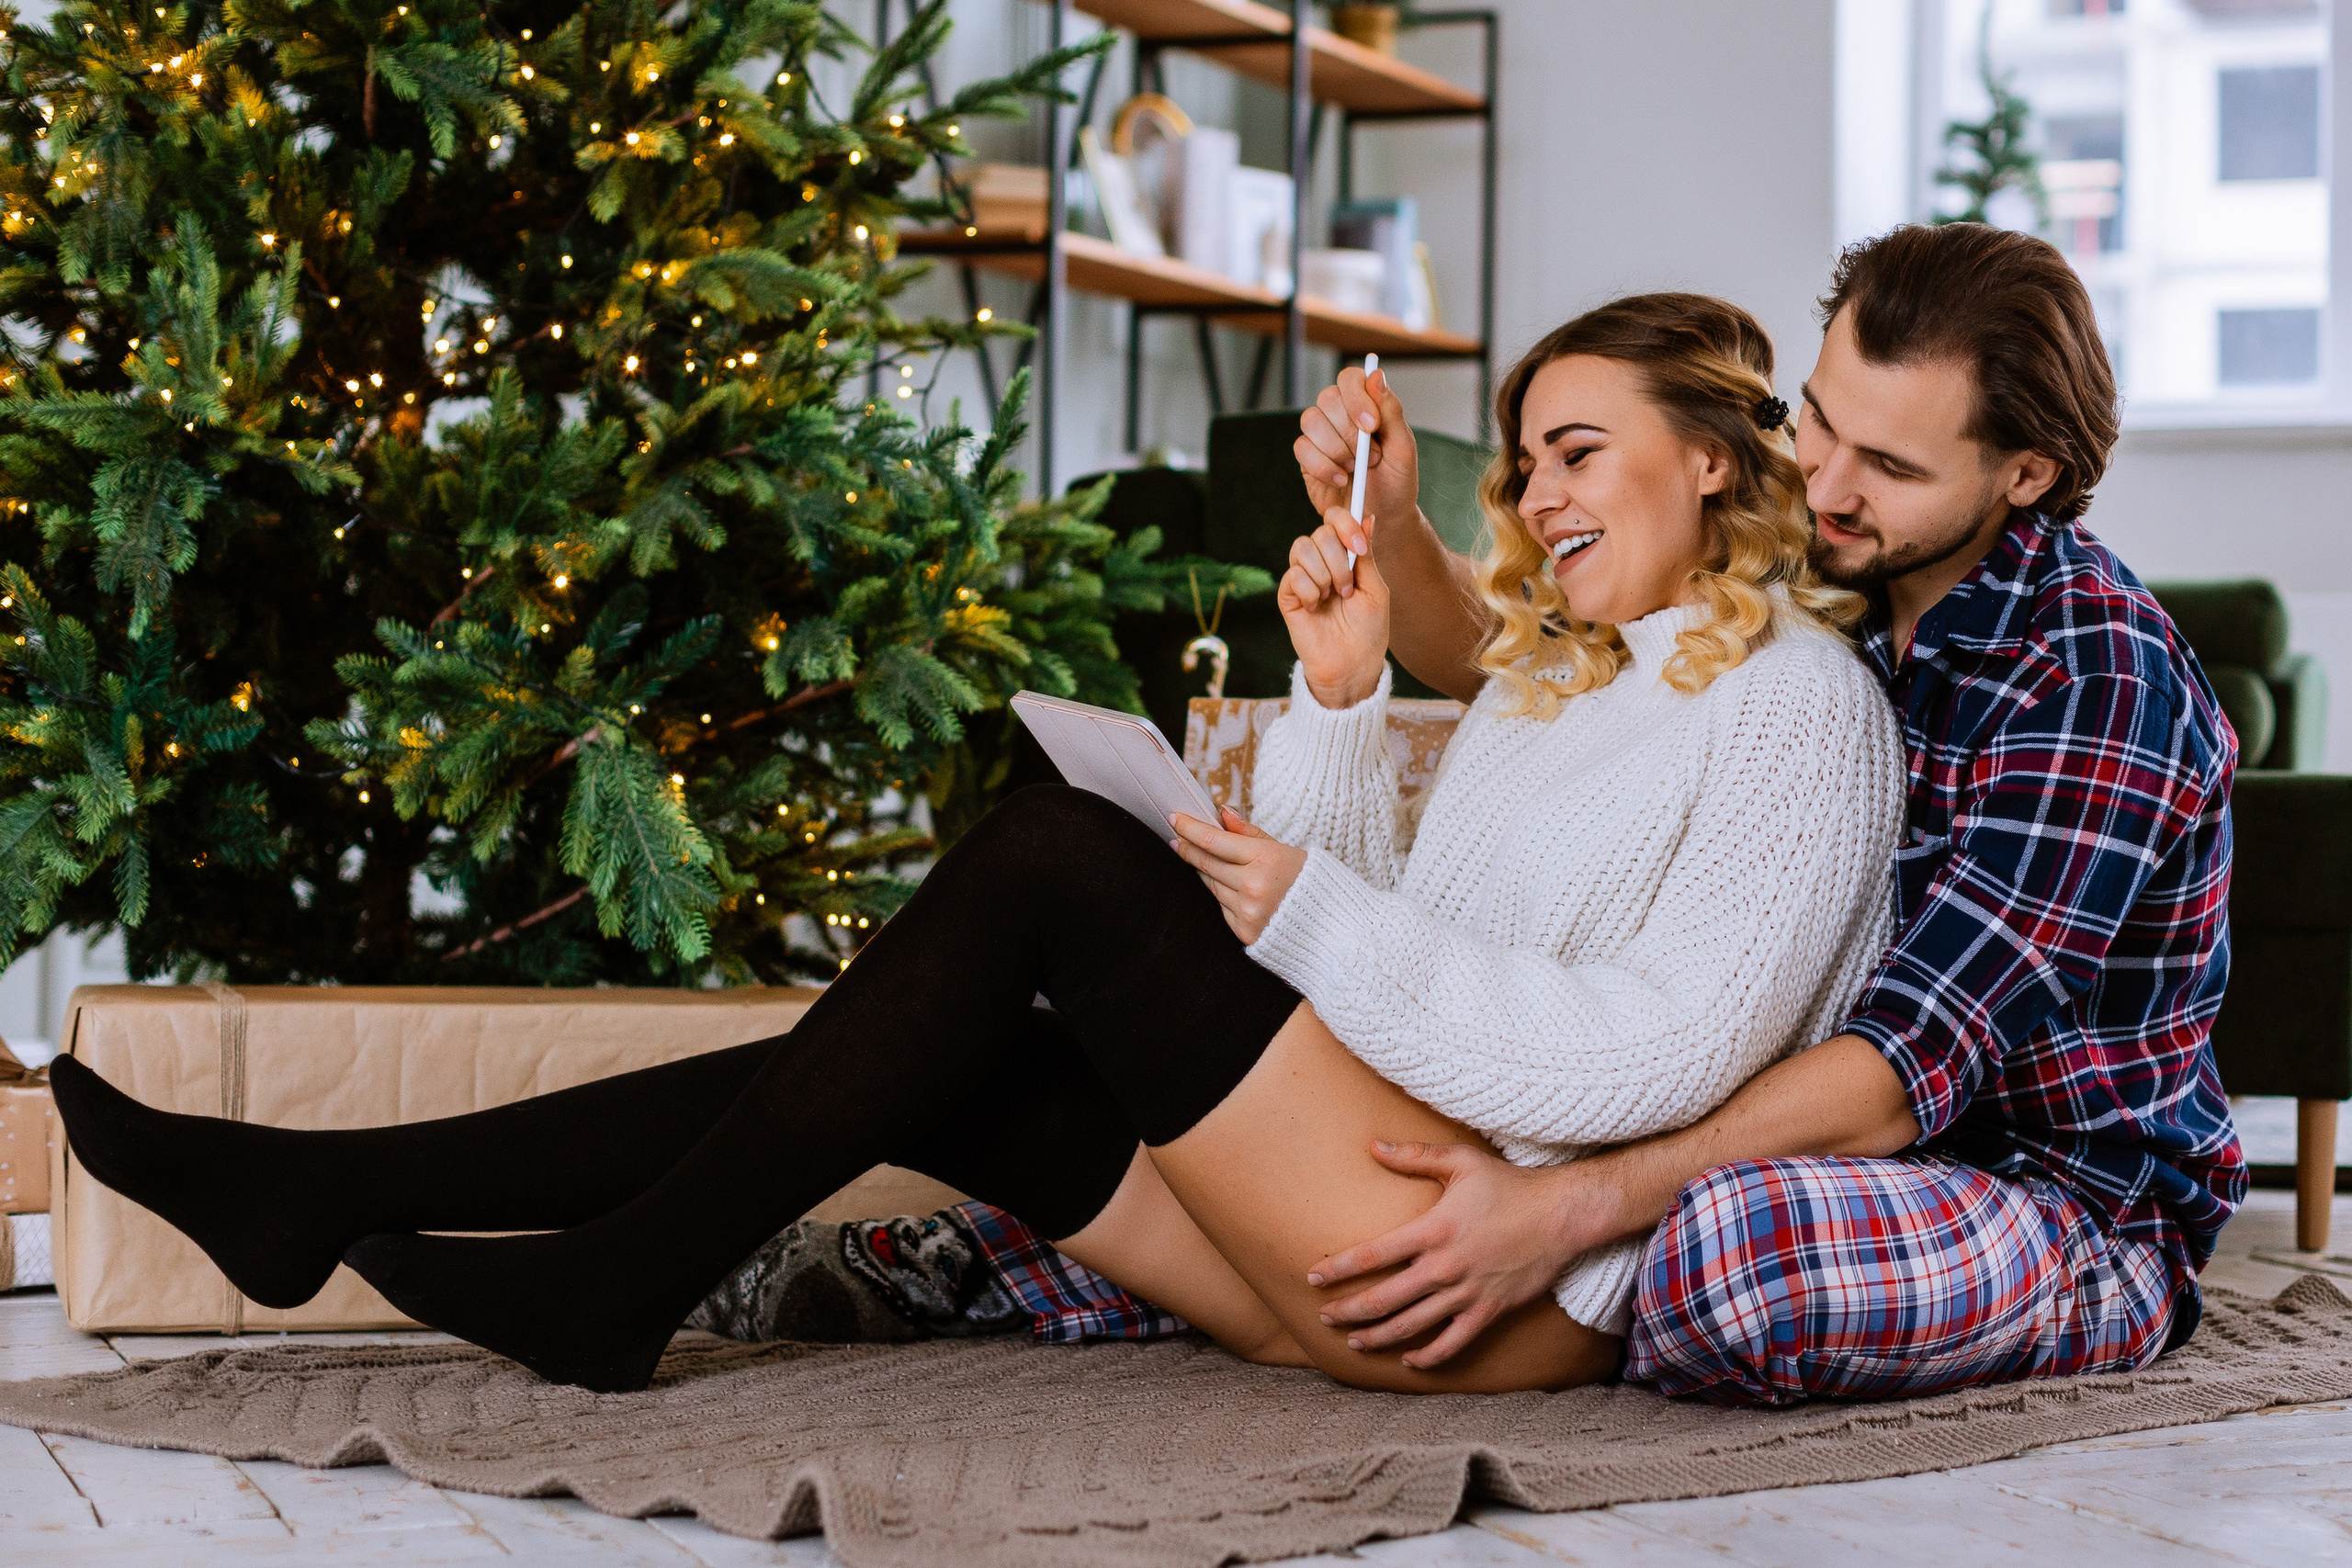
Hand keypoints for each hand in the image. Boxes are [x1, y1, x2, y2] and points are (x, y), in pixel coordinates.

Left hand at [1167, 806, 1306, 944]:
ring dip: (1206, 871)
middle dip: (1188, 848)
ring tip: (1206, 860)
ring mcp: (1247, 911)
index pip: (1214, 841)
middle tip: (1177, 837)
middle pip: (1207, 863)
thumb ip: (1249, 833)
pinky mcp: (1245, 932)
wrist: (1331, 927)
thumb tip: (1222, 813)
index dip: (1190, 828)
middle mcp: (1253, 886)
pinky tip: (1230, 887)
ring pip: (1212, 885)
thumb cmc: (1310, 882)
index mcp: (1266, 860)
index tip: (1175, 819)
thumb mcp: (1284, 849)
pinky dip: (1224, 894)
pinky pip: (1223, 907)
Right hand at [1278, 510, 1389, 708]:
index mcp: (1344, 555)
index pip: (1336, 519)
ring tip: (1333, 599)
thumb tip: (1367, 517)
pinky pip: (1293, 575)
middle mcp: (1322, 561)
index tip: (1360, 547)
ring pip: (1303, 548)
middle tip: (1347, 589)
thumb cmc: (1368, 630)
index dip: (1346, 524)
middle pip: (1320, 532)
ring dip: (1325, 575)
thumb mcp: (1375, 588)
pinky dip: (1310, 592)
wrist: (1353, 664)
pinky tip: (1316, 609)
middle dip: (1339, 561)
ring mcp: (1303, 577)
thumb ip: (1367, 554)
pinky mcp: (1288, 595)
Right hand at [1295, 364, 1417, 538]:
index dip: (1356, 397)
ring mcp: (1321, 436)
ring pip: (1310, 420)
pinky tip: (1340, 479)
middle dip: (1349, 431)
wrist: (1381, 518)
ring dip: (1336, 449)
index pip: (1350, 378)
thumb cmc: (1397, 482)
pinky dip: (1323, 466)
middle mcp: (1340, 415)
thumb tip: (1376, 375)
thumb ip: (1391, 411)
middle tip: (1371, 457)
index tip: (1371, 425)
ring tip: (1356, 469)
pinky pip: (1302, 448)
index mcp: (1366, 405)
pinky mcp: (1307, 458)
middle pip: (1327, 398)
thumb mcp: (1403, 449)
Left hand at [1306, 1142, 1601, 1369]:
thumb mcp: (1461, 1161)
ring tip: (1354, 1341)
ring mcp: (1467, 1293)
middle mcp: (1444, 1267)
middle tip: (1324, 1317)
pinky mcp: (1489, 1311)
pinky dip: (1429, 1356)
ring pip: (1412, 1326)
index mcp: (1432, 1230)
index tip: (1313, 1277)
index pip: (1372, 1255)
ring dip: (1378, 1337)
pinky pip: (1453, 1343)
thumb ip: (1414, 1156)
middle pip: (1383, 1299)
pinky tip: (1410, 1360)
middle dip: (1348, 1311)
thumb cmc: (1509, 1184)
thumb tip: (1373, 1146)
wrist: (1561, 1215)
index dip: (1338, 1269)